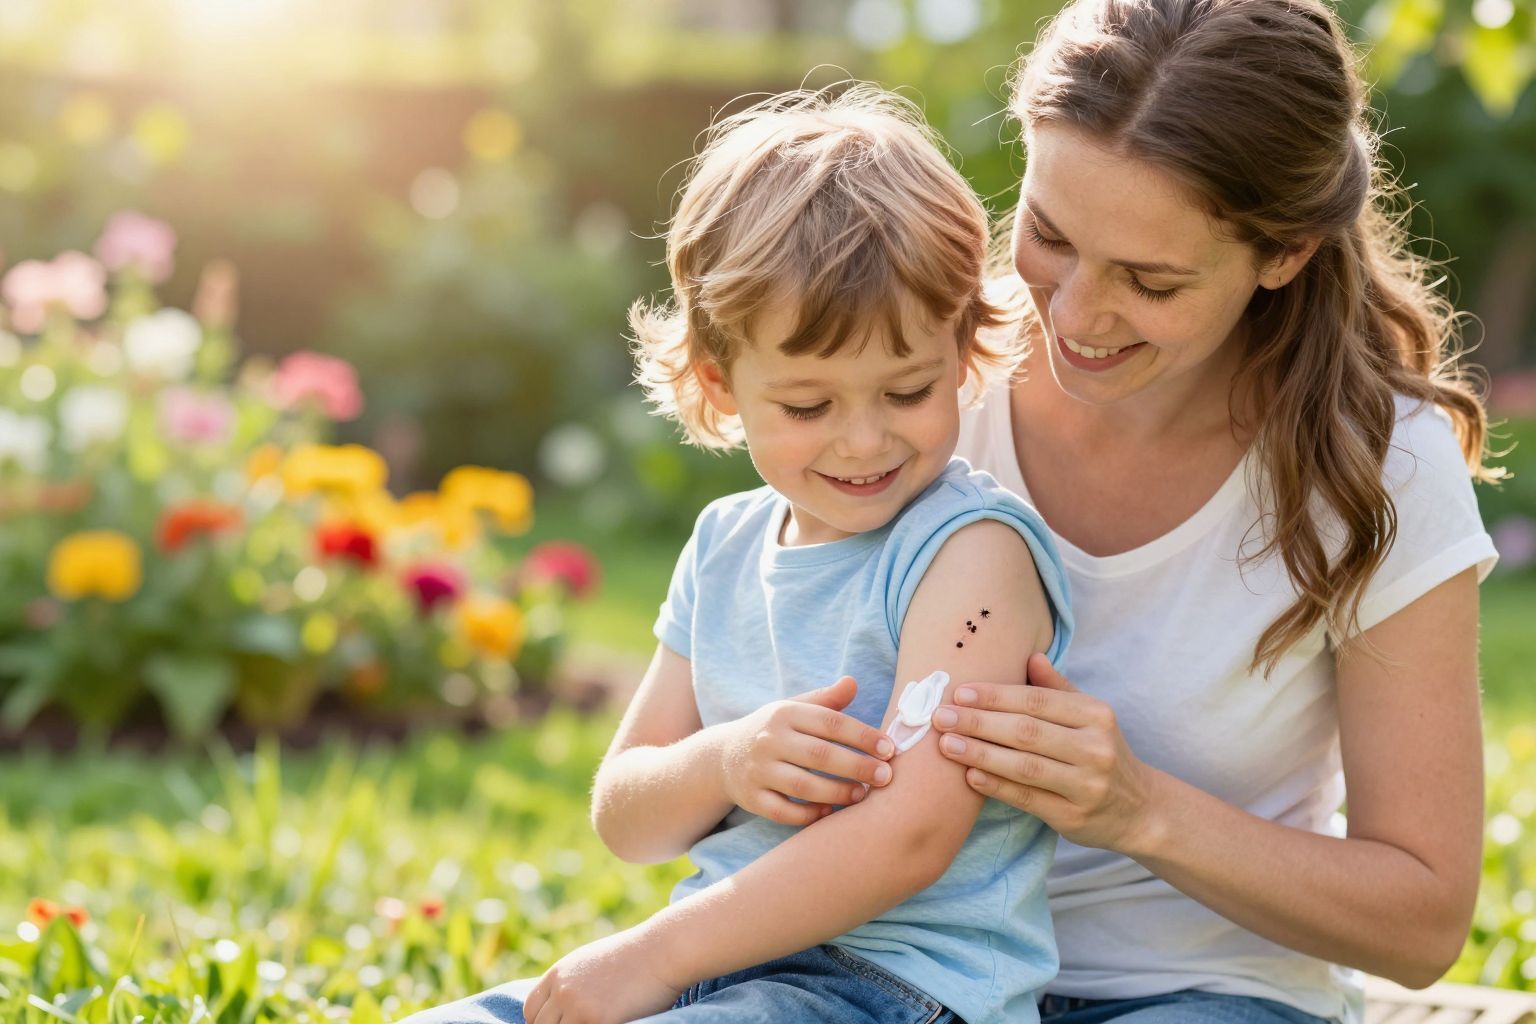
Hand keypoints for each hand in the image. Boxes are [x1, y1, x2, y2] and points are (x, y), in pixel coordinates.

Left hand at [523, 928, 683, 1023]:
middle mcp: (563, 990)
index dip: (542, 1022)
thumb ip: (570, 982)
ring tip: (596, 1023)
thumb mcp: (591, 961)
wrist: (663, 950)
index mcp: (559, 974)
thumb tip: (559, 1005)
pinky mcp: (600, 1021)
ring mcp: (580, 1008)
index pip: (531, 1010)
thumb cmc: (633, 956)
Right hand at [719, 676, 896, 826]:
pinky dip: (808, 815)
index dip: (863, 736)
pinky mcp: (751, 798)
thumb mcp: (794, 708)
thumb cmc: (773, 731)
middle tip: (885, 777)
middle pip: (820, 755)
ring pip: (803, 785)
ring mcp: (758, 770)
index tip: (890, 749)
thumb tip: (853, 682)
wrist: (722, 756)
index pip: (830, 722)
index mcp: (785, 713)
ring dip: (837, 792)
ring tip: (863, 795)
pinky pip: (783, 811)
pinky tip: (829, 813)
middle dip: (857, 767)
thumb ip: (826, 700)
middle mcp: (769, 740)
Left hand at [931, 653, 1163, 853]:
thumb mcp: (1090, 716)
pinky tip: (969, 776)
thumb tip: (1031, 655)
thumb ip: (1059, 688)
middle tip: (941, 716)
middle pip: (1027, 732)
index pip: (1038, 701)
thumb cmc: (1102, 752)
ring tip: (947, 744)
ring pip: (1023, 766)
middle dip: (979, 722)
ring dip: (980, 754)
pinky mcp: (1073, 817)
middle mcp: (1095, 748)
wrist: (1139, 810)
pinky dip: (996, 786)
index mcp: (1096, 715)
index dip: (996, 696)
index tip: (960, 692)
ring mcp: (1086, 785)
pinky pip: (1027, 799)